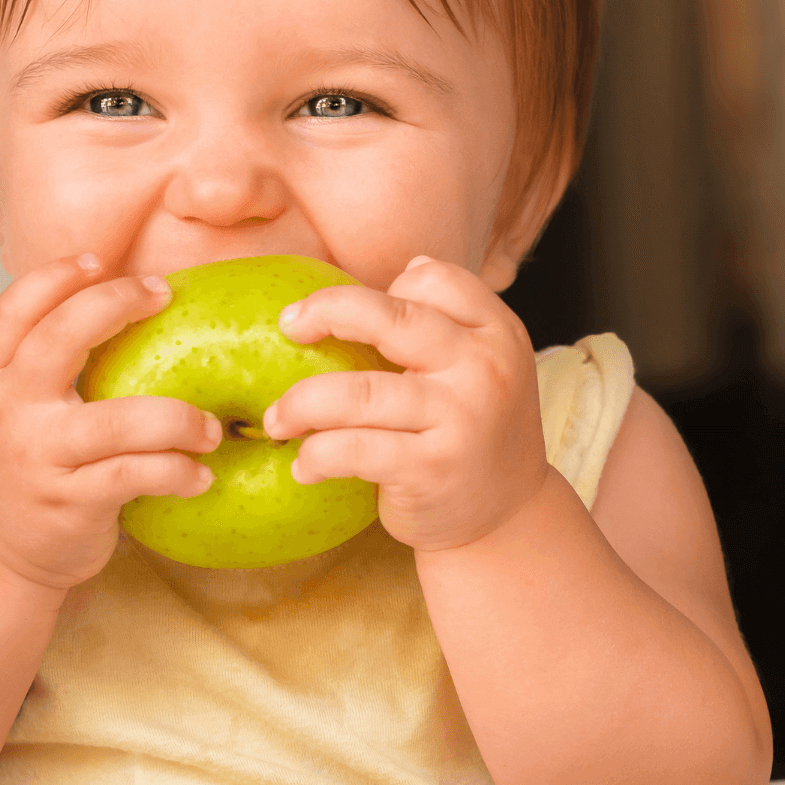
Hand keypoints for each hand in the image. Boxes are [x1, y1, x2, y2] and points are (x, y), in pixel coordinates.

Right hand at [0, 255, 220, 591]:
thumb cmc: (17, 469)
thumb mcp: (13, 408)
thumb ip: (48, 367)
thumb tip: (128, 310)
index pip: (14, 310)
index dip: (55, 277)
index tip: (98, 260)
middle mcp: (13, 409)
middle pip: (61, 337)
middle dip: (119, 304)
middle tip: (163, 295)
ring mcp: (41, 456)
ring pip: (120, 420)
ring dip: (180, 419)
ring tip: (211, 428)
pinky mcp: (71, 502)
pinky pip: (138, 475)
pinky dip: (178, 472)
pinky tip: (199, 475)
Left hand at [260, 255, 549, 553]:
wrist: (508, 517)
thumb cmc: (474, 431)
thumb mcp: (480, 367)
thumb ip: (446, 322)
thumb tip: (406, 267)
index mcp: (496, 332)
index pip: (434, 279)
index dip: (384, 288)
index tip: (351, 315)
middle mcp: (483, 368)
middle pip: (389, 317)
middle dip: (325, 313)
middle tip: (288, 327)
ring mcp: (460, 419)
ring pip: (357, 392)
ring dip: (299, 404)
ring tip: (276, 420)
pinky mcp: (431, 469)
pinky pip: (353, 449)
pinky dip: (316, 455)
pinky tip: (304, 465)